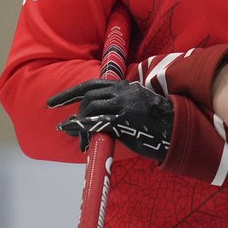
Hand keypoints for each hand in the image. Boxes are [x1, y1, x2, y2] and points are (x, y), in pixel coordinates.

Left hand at [47, 79, 172, 160]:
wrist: (175, 128)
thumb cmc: (154, 121)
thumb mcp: (135, 107)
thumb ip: (115, 108)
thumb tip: (91, 120)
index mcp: (124, 86)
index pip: (91, 85)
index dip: (69, 94)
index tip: (52, 103)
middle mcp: (122, 91)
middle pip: (88, 98)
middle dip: (76, 113)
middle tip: (70, 129)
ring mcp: (123, 104)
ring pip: (90, 109)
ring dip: (79, 125)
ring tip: (80, 141)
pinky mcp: (124, 119)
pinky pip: (97, 123)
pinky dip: (85, 131)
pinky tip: (82, 141)